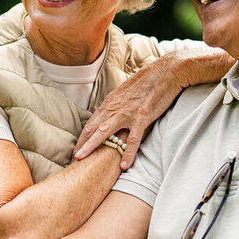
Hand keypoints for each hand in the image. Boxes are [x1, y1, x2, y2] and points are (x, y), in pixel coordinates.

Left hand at [76, 51, 216, 167]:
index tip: (77, 147)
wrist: (166, 72)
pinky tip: (123, 165)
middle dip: (81, 143)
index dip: (83, 135)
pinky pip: (133, 139)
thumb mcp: (127, 91)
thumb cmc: (149, 81)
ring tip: (82, 160)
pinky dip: (127, 153)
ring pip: (104, 133)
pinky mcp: (142, 117)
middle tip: (72, 157)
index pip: (92, 121)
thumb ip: (118, 103)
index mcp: (111, 101)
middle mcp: (115, 107)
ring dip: (91, 147)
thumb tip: (111, 112)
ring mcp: (127, 113)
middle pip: (92, 128)